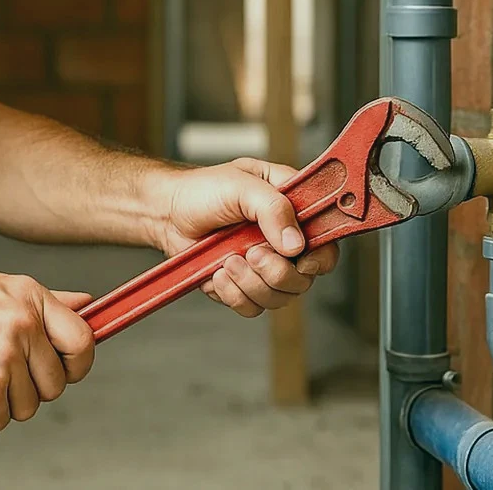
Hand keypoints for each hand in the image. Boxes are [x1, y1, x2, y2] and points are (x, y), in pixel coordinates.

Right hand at [0, 273, 94, 431]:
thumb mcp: (3, 290)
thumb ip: (48, 301)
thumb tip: (87, 305)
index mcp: (32, 297)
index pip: (83, 338)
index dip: (78, 363)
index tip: (66, 369)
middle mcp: (24, 323)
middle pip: (57, 382)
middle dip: (33, 389)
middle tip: (6, 376)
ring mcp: (6, 354)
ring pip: (30, 405)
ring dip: (5, 403)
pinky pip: (1, 419)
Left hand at [151, 158, 339, 317]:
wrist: (166, 211)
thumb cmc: (202, 190)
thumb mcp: (240, 185)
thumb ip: (273, 208)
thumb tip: (295, 244)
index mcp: (292, 210)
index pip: (326, 241)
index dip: (320, 256)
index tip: (301, 257)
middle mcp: (282, 241)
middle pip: (304, 278)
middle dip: (276, 272)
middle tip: (252, 254)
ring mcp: (262, 265)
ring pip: (279, 297)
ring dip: (251, 283)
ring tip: (227, 260)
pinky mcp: (241, 285)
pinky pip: (251, 306)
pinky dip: (233, 294)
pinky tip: (217, 273)